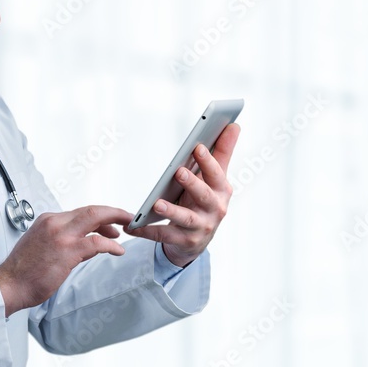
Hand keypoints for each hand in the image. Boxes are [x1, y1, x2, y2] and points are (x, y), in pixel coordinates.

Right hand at [0, 205, 131, 316]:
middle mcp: (54, 223)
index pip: (80, 212)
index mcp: (47, 220)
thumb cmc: (23, 272)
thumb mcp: (42, 247)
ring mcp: (61, 235)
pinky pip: (96, 242)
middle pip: (91, 210)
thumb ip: (64, 241)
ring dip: (115, 222)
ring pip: (96, 218)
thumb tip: (87, 243)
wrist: (8, 286)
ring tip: (127, 229)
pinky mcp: (67, 250)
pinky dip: (111, 244)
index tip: (110, 223)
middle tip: (127, 218)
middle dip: (113, 212)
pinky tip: (117, 250)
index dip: (100, 217)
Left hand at [125, 123, 239, 266]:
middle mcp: (215, 209)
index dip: (208, 161)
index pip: (217, 174)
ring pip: (186, 218)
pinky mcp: (185, 241)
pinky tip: (133, 226)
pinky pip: (164, 235)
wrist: (198, 239)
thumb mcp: (215, 179)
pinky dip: (148, 231)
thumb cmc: (205, 200)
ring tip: (157, 203)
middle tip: (179, 171)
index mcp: (222, 191)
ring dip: (172, 210)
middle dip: (193, 184)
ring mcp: (200, 227)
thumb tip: (234, 125)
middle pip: (205, 196)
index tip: (197, 147)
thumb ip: (223, 152)